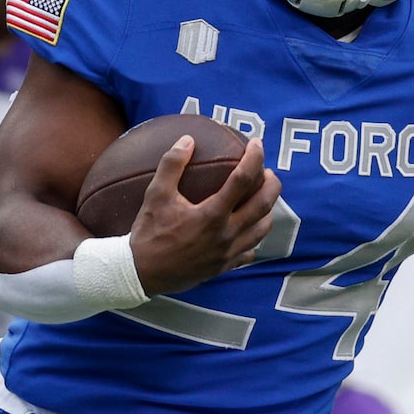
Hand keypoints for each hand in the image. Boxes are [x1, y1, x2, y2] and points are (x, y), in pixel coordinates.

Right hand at [126, 133, 278, 294]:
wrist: (141, 274)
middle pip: (264, 204)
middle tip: (268, 172)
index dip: (254, 157)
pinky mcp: (224, 267)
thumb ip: (172, 165)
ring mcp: (228, 254)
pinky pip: (249, 251)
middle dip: (272, 184)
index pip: (243, 179)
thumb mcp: (155, 195)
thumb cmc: (148, 233)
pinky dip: (253, 236)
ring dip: (267, 210)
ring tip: (261, 198)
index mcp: (212, 215)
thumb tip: (188, 140)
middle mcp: (226, 235)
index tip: (256, 144)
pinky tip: (246, 229)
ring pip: (262, 229)